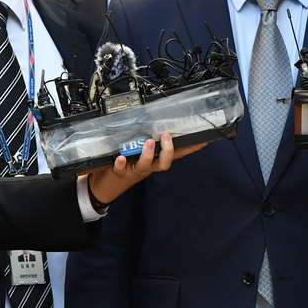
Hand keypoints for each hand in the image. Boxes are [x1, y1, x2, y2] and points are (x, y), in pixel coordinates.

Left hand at [85, 133, 206, 204]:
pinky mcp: (119, 173)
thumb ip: (148, 140)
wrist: (104, 186)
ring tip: (148, 143)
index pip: (176, 154)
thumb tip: (157, 121)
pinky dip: (121, 164)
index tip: (203, 140)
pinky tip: (121, 158)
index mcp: (155, 160)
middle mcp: (147, 166)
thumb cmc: (124, 166)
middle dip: (168, 151)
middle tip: (167, 137)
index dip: (190, 148)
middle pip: (164, 163)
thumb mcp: (139, 153)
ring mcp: (134, 170)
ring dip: (148, 154)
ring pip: (146, 165)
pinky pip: (121, 169)